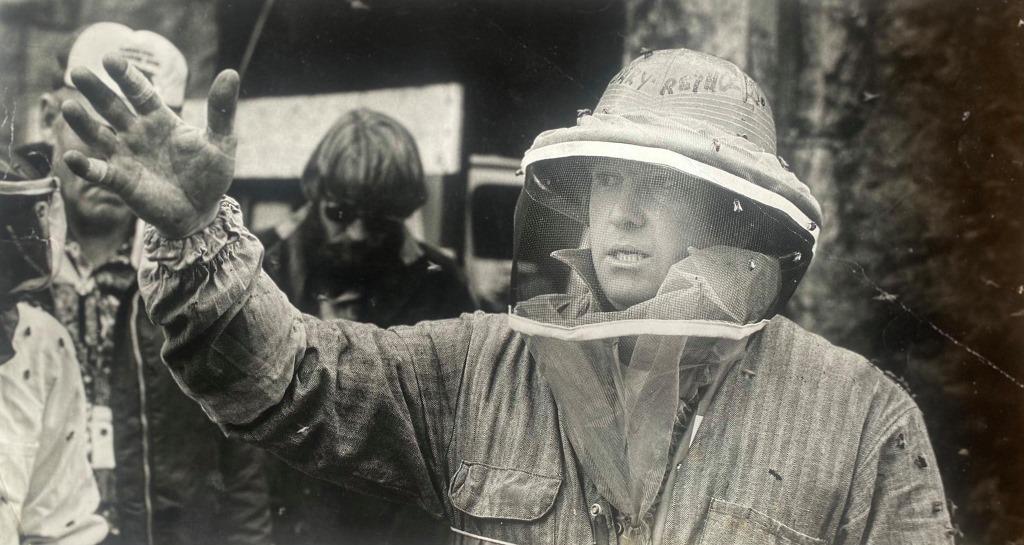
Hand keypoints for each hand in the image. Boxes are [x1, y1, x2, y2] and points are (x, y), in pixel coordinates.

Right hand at [61, 55, 239, 237]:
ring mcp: (126, 157)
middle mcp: (137, 134)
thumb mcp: (221, 142)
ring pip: (99, 135)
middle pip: (112, 107)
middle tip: (78, 71)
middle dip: (96, 90)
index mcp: (160, 119)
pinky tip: (72, 157)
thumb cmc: (209, 175)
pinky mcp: (122, 182)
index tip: (111, 59)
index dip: (126, 76)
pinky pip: (99, 172)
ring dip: (83, 122)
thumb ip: (221, 110)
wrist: (202, 212)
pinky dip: (85, 166)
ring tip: (68, 106)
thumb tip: (231, 73)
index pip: (140, 92)